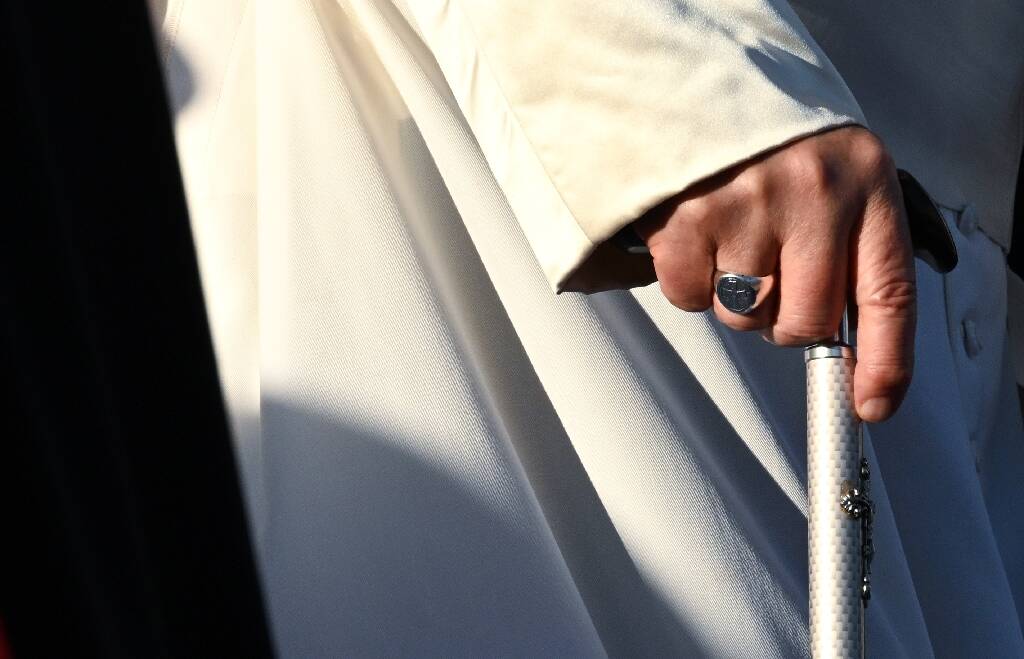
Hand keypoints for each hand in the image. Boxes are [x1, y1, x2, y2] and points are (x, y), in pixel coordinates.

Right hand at [633, 126, 914, 422]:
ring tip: (727, 239)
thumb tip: (845, 354)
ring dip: (733, 296)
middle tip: (767, 275)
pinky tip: (692, 238)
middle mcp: (813, 191)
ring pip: (744, 315)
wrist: (691, 84)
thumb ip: (847, 250)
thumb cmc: (768, 142)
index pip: (888, 293)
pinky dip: (687, 282)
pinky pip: (688, 299)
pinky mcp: (686, 217)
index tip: (871, 404)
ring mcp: (747, 204)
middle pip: (805, 321)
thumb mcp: (832, 177)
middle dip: (783, 318)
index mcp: (864, 181)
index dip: (885, 362)